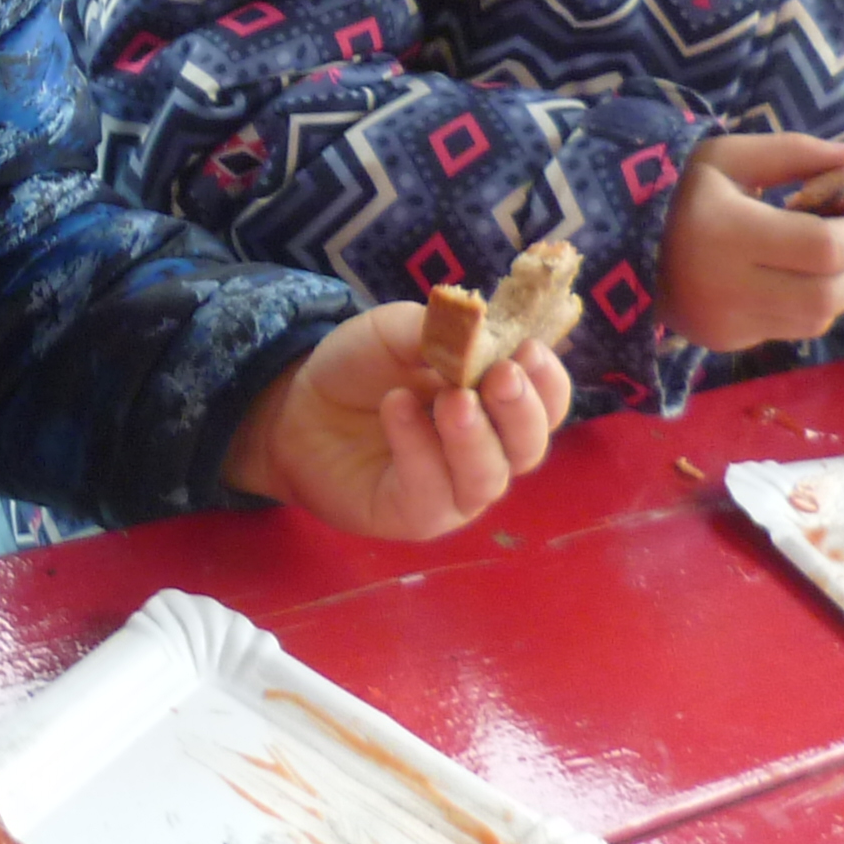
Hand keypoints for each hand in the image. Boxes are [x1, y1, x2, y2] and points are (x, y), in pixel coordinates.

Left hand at [223, 302, 568, 536]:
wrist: (296, 408)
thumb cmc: (359, 370)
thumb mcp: (392, 332)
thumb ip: (434, 329)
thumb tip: (476, 329)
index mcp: (495, 402)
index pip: (546, 401)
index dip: (547, 379)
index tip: (529, 348)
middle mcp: (487, 451)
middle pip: (529, 445)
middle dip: (521, 410)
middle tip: (502, 375)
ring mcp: (454, 489)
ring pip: (489, 476)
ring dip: (475, 436)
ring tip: (450, 399)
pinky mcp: (417, 515)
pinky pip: (433, 491)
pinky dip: (419, 447)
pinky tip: (396, 407)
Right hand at [659, 133, 843, 351]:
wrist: (615, 238)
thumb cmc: (679, 190)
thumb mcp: (729, 156)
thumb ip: (794, 152)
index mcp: (728, 232)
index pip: (824, 249)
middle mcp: (727, 288)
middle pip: (827, 296)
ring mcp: (726, 323)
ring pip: (816, 321)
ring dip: (838, 290)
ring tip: (826, 260)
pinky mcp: (724, 342)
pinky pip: (788, 331)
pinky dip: (804, 306)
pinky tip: (789, 279)